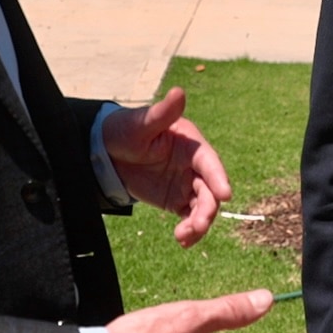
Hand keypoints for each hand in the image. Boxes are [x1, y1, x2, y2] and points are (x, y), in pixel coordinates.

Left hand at [103, 88, 231, 246]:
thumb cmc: (126, 130)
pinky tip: (183, 241)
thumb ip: (162, 113)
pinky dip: (190, 230)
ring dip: (199, 223)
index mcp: (191, 143)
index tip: (225, 195)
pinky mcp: (176, 200)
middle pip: (210, 189)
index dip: (218, 177)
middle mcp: (194, 164)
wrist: (106, 152)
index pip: (209, 162)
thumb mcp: (141, 123)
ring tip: (184, 237)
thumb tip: (179, 92)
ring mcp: (187, 184)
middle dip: (208, 209)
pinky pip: (189, 217)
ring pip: (203, 206)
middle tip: (197, 225)